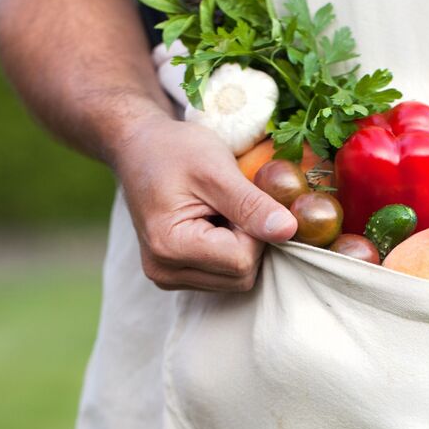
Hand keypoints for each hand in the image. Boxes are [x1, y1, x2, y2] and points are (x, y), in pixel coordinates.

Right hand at [111, 114, 296, 290]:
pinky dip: (229, 250)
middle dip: (249, 240)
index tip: (240, 199)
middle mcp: (164, 271)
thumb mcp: (217, 169)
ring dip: (240, 245)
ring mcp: (168, 277)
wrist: (139, 149)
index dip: (255, 229)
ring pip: (235, 279)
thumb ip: (252, 204)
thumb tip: (289, 231)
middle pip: (240, 276)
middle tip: (230, 203)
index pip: (242, 260)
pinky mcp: (175, 275)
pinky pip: (223, 276)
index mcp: (169, 247)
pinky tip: (213, 223)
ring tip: (218, 211)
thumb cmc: (173, 151)